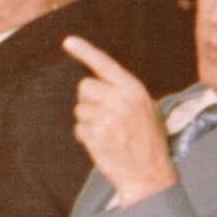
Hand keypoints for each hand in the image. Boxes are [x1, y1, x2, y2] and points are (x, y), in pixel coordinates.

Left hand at [63, 37, 177, 207]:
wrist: (149, 174)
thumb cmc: (148, 141)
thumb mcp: (146, 109)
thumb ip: (125, 92)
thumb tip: (99, 79)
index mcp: (134, 90)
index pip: (105, 64)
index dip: (85, 51)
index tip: (68, 41)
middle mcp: (120, 100)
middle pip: (85, 86)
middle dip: (89, 100)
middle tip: (105, 116)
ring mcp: (106, 118)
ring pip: (80, 108)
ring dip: (88, 120)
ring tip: (108, 133)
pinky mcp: (95, 135)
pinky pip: (78, 128)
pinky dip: (86, 136)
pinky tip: (103, 144)